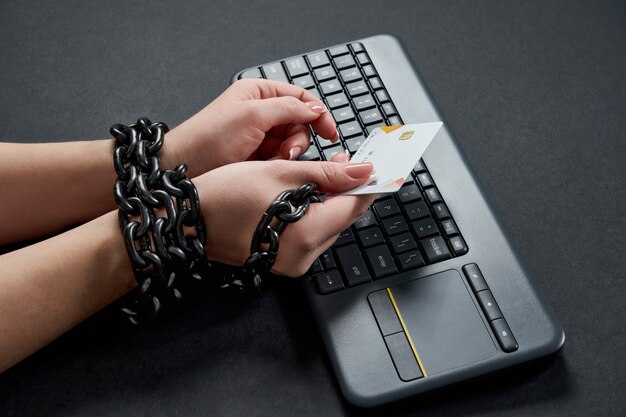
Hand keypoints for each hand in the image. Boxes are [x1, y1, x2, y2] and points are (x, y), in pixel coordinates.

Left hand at [164, 79, 337, 176]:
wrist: (183, 168)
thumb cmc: (207, 138)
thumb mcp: (251, 115)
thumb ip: (288, 108)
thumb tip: (316, 108)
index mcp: (259, 94)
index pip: (300, 98)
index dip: (318, 113)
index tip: (330, 131)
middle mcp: (261, 113)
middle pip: (300, 122)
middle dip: (298, 138)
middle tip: (288, 151)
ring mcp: (260, 136)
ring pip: (293, 143)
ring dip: (289, 154)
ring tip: (274, 160)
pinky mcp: (258, 158)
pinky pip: (282, 159)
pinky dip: (280, 164)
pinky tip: (268, 168)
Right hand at [193, 157, 374, 276]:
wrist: (187, 220)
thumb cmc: (226, 195)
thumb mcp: (281, 173)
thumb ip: (328, 174)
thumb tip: (363, 171)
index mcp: (307, 234)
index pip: (355, 207)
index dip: (367, 183)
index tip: (377, 166)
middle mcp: (304, 256)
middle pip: (343, 218)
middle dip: (347, 189)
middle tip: (343, 161)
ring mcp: (293, 263)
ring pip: (328, 227)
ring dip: (330, 201)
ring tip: (320, 173)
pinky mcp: (282, 262)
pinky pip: (310, 236)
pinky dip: (313, 215)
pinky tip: (303, 194)